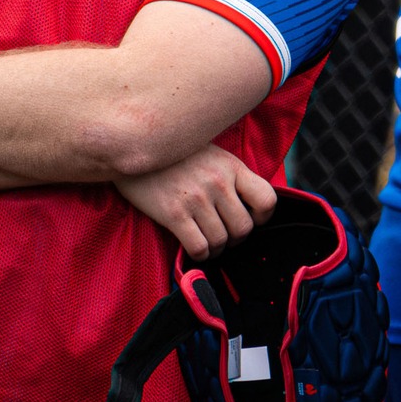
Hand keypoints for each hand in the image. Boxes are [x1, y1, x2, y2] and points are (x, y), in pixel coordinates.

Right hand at [117, 145, 276, 256]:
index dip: (262, 217)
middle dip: (235, 238)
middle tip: (223, 234)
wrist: (133, 146)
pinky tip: (194, 247)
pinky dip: (200, 254)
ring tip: (207, 241)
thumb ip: (231, 176)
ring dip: (216, 248)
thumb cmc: (175, 154)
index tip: (251, 219)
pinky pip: (199, 247)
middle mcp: (217, 182)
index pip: (267, 199)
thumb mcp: (211, 154)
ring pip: (221, 241)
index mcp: (231, 166)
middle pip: (244, 228)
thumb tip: (248, 205)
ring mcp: (196, 198)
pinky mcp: (174, 213)